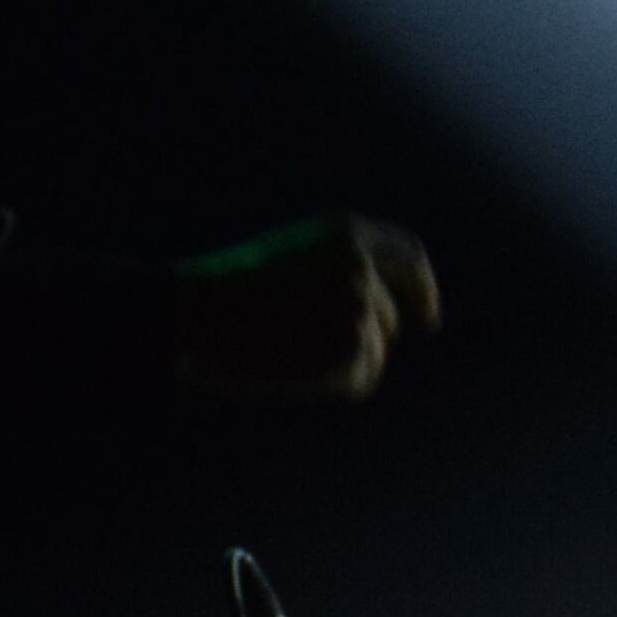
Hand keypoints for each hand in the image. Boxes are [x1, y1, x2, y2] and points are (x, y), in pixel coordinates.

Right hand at [174, 213, 439, 398]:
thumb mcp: (291, 258)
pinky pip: (361, 379)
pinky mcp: (353, 347)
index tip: (426, 317)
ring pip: (376, 352)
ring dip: (342, 362)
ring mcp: (360, 306)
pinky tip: (294, 368)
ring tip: (289, 351)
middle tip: (307, 345)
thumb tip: (386, 310)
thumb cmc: (227, 292)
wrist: (190, 315)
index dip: (422, 290)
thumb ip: (341, 271)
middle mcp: (362, 265)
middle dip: (363, 338)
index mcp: (346, 232)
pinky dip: (334, 384)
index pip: (409, 258)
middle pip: (391, 318)